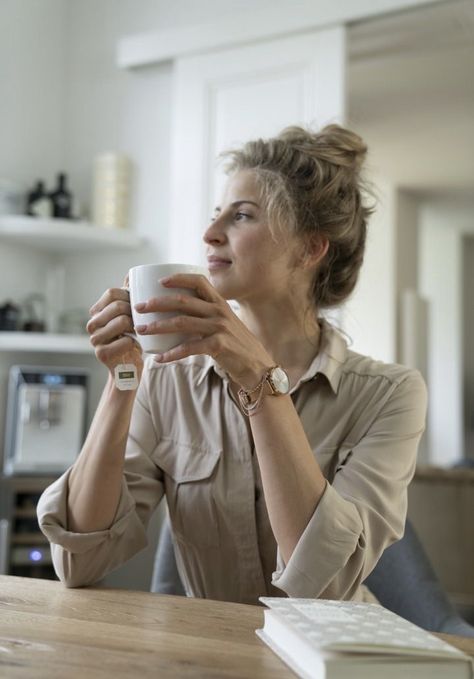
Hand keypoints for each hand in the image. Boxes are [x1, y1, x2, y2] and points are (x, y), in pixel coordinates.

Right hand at [87, 284, 142, 376]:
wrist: (128, 371)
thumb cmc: (132, 341)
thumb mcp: (131, 318)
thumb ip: (128, 298)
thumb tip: (131, 275)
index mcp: (98, 312)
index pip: (112, 292)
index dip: (129, 295)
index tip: (138, 306)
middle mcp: (92, 324)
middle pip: (117, 305)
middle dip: (134, 312)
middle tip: (142, 322)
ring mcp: (95, 339)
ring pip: (121, 321)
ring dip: (136, 327)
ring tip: (139, 333)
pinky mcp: (101, 354)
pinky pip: (126, 340)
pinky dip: (135, 342)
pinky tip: (135, 346)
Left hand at [134, 273, 273, 387]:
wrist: (258, 366)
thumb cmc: (237, 345)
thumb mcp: (225, 323)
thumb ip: (207, 315)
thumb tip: (179, 312)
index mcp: (220, 303)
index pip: (198, 281)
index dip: (178, 278)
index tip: (159, 281)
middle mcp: (219, 312)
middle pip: (183, 301)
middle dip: (157, 303)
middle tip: (139, 307)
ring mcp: (219, 328)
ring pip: (181, 323)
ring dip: (158, 326)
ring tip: (142, 330)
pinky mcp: (218, 346)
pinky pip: (189, 348)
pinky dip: (172, 353)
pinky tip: (159, 358)